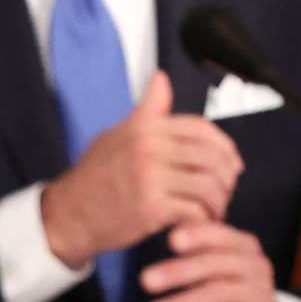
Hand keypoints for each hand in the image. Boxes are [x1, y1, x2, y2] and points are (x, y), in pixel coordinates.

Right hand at [40, 72, 242, 266]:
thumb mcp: (117, 133)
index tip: (230, 164)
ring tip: (213, 209)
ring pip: (209, 186)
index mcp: (143, 127)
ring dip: (219, 202)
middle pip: (212, 157)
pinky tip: (199, 222)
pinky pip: (197, 211)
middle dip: (227, 177)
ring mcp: (150, 178)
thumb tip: (161, 78)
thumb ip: (146, 111)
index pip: (201, 129)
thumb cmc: (95, 174)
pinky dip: (205, 220)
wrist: (70, 212)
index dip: (224, 147)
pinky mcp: (152, 208)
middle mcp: (148, 148)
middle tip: (223, 191)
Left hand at [142, 220, 286, 301]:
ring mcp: (261, 295)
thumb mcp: (209, 266)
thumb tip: (158, 231)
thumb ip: (191, 249)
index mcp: (243, 244)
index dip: (196, 237)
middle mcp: (256, 266)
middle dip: (176, 272)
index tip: (171, 242)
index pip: (218, 234)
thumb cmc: (222, 289)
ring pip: (217, 295)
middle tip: (145, 281)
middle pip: (213, 265)